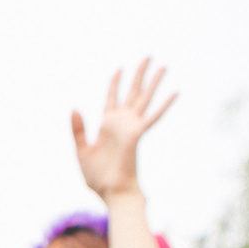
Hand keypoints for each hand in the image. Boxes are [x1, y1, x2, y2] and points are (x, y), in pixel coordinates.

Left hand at [71, 60, 176, 201]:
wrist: (109, 191)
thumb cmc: (96, 176)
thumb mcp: (81, 150)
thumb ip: (78, 129)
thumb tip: (73, 108)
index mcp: (107, 125)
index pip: (112, 97)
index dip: (115, 83)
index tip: (120, 68)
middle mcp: (122, 123)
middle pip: (132, 92)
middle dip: (139, 74)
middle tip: (149, 56)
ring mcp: (131, 127)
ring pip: (145, 98)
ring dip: (153, 82)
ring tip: (164, 65)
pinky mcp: (138, 134)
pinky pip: (153, 117)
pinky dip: (164, 105)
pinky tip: (175, 92)